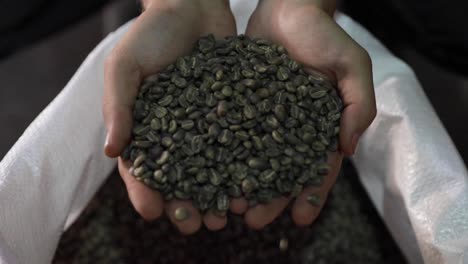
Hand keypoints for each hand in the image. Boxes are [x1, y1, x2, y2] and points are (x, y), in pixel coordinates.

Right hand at [103, 0, 237, 233]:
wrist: (192, 6)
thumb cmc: (151, 33)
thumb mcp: (124, 65)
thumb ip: (118, 106)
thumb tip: (111, 152)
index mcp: (143, 126)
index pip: (140, 166)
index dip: (144, 191)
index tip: (152, 212)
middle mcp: (174, 132)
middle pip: (177, 177)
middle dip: (184, 204)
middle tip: (194, 226)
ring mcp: (203, 125)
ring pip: (209, 168)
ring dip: (215, 195)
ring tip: (224, 217)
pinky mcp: (231, 114)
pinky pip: (236, 143)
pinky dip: (241, 166)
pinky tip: (250, 185)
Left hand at [242, 0, 375, 227]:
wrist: (288, 6)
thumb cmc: (324, 35)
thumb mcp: (353, 67)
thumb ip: (358, 105)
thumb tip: (348, 149)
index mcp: (321, 126)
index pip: (318, 167)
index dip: (311, 194)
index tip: (300, 218)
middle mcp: (292, 128)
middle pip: (281, 171)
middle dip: (270, 197)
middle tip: (254, 220)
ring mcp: (265, 119)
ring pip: (254, 158)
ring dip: (243, 184)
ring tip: (229, 205)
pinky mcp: (241, 104)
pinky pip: (232, 131)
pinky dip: (223, 152)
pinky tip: (210, 170)